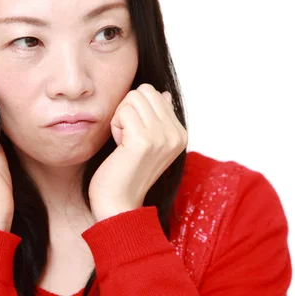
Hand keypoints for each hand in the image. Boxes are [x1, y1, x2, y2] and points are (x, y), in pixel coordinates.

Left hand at [88, 83, 187, 221]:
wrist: (118, 204)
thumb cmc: (125, 172)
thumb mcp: (148, 142)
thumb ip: (158, 117)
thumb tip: (163, 94)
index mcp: (180, 133)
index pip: (154, 92)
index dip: (136, 109)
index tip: (134, 135)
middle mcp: (176, 134)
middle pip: (143, 91)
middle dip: (127, 109)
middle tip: (126, 137)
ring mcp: (162, 137)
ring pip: (132, 98)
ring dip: (120, 118)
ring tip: (123, 143)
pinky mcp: (144, 141)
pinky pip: (123, 111)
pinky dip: (115, 126)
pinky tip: (119, 147)